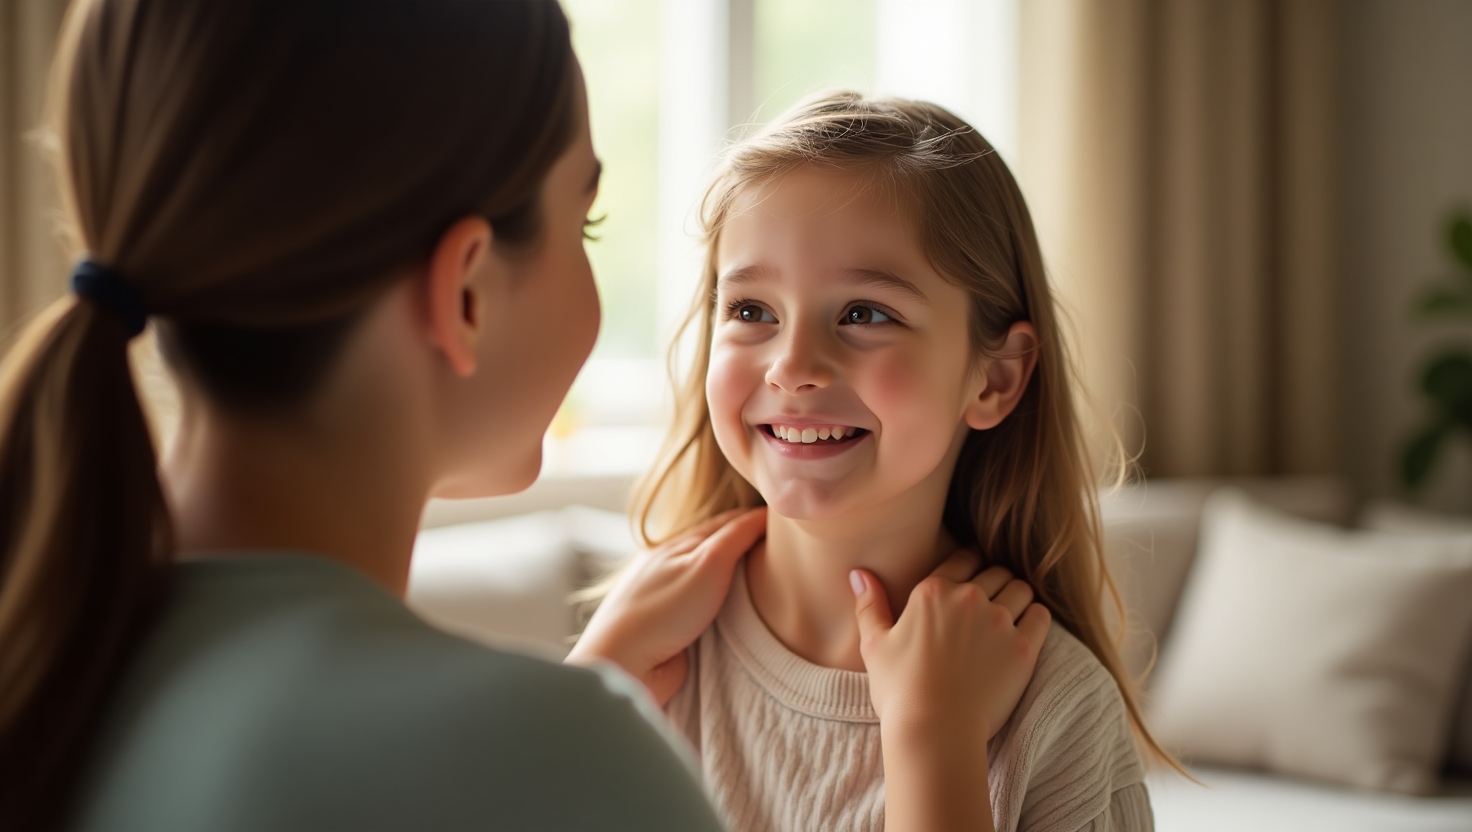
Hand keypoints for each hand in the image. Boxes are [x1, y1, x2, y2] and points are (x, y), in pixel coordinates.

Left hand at [567, 508, 766, 704]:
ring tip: (767, 572)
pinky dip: (727, 602)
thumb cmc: (663, 611)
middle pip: (716, 547)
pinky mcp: (674, 630)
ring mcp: (671, 599)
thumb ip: (736, 537)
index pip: (725, 523)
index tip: (785, 519)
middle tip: (781, 541)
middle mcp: (671, 568)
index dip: (756, 518)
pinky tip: (740, 609)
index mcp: (676, 545)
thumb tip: (764, 514)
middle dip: (746, 541)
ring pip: (713, 579)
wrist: (626, 663)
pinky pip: (709, 610)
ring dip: (737, 574)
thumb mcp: (708, 563)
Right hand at [852, 552, 1049, 831]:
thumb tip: (858, 573)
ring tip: (1010, 614)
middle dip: (995, 581)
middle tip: (991, 601)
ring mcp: (999, 621)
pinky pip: (1041, 615)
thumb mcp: (874, 644)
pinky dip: (1036, 616)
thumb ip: (870, 604)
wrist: (933, 730)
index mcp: (933, 591)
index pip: (965, 557)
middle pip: (996, 572)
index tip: (971, 578)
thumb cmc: (899, 690)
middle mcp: (969, 598)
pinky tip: (1026, 629)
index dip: (970, 565)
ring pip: (1021, 589)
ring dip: (1017, 596)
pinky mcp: (1023, 648)